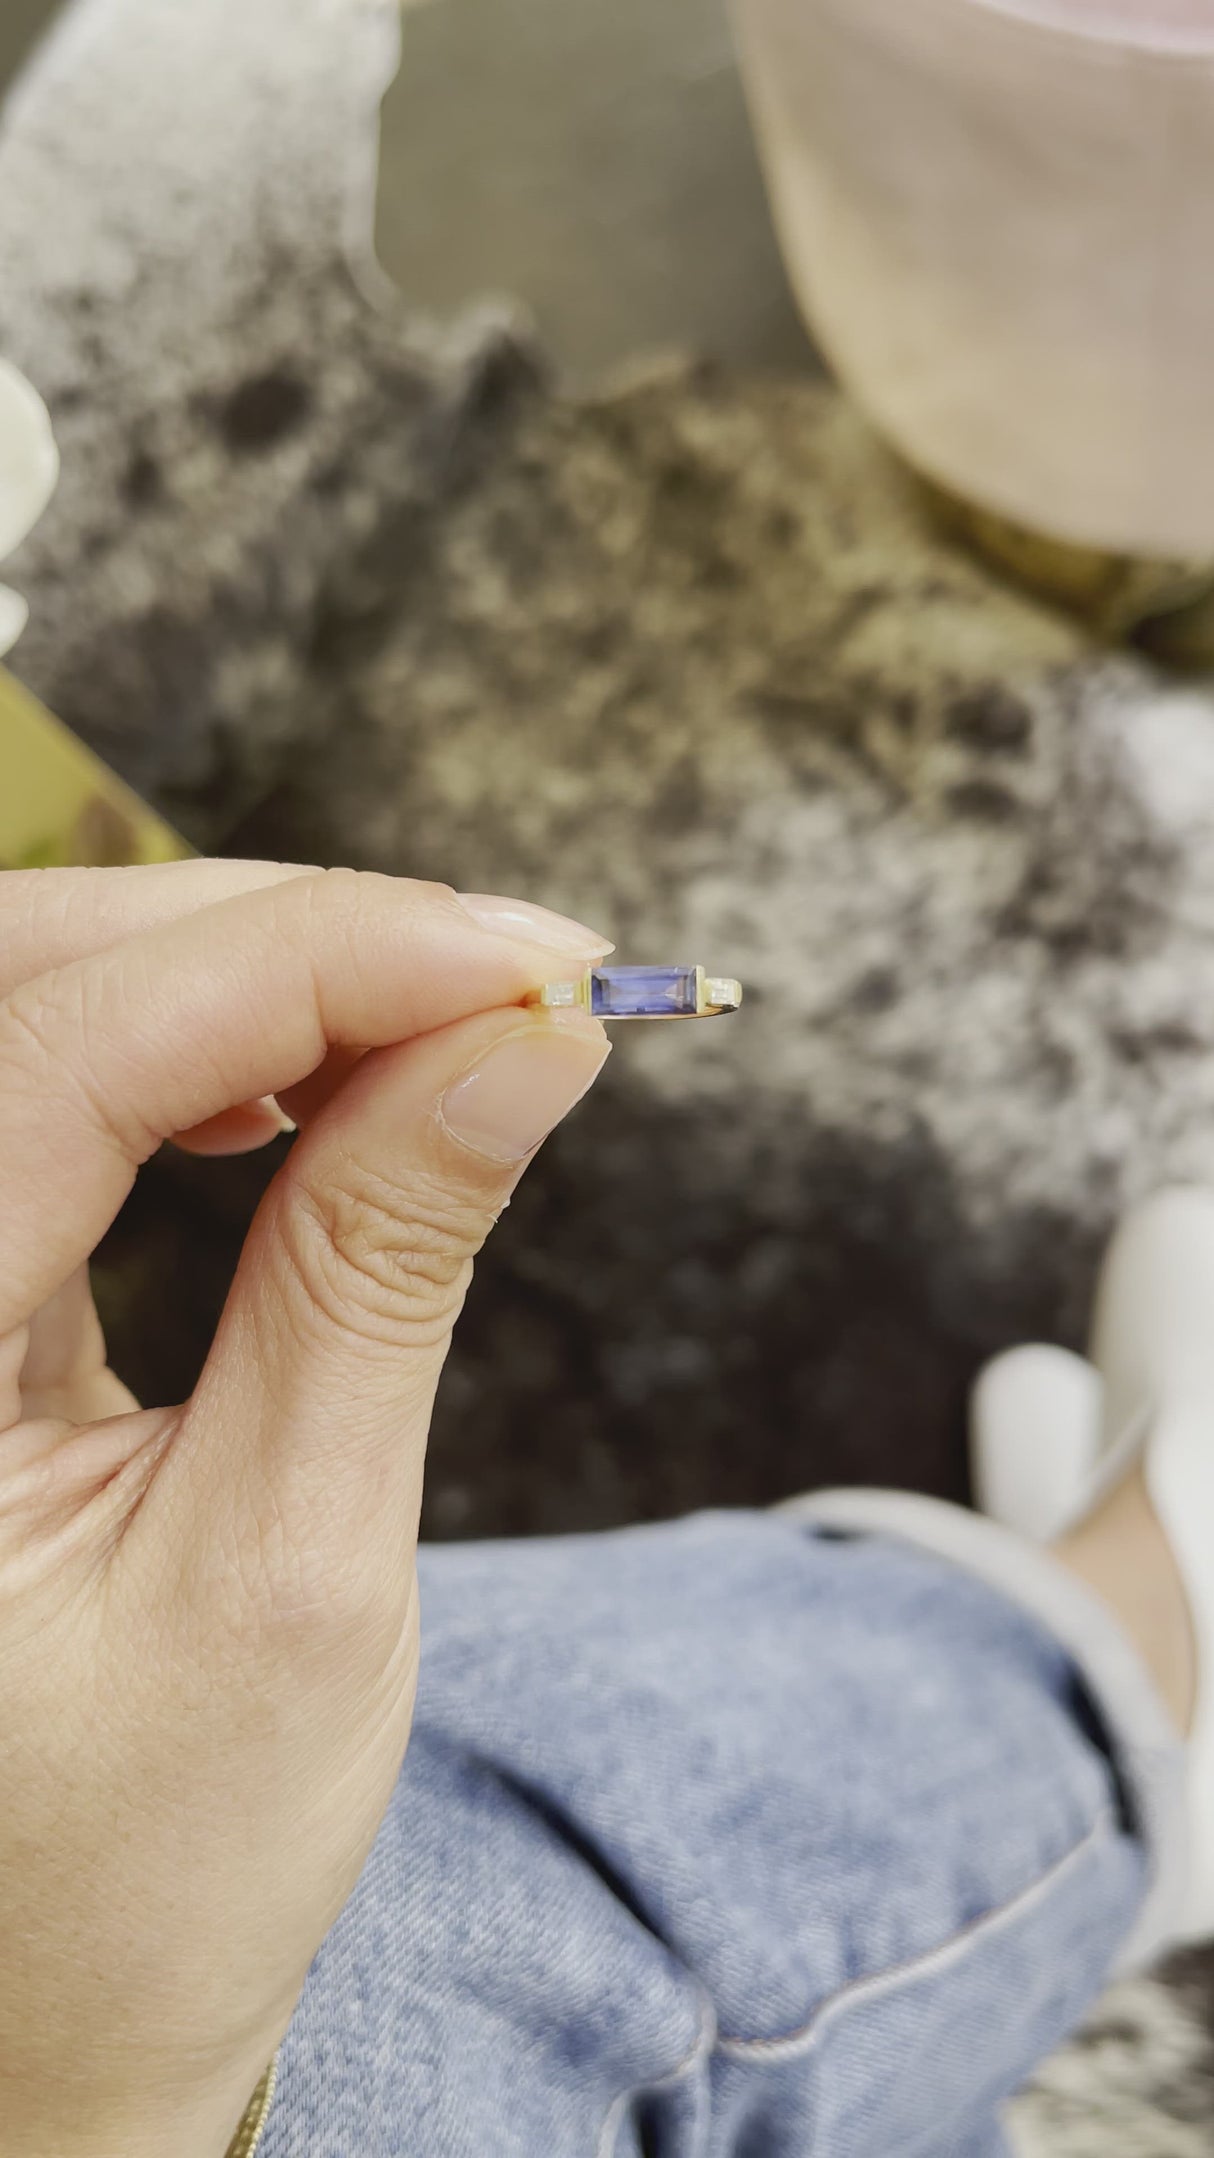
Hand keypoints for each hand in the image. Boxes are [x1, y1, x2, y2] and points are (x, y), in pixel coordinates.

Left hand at [0, 861, 609, 2157]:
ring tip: (439, 1031)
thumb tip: (520, 1046)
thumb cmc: (143, 1870)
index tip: (533, 961)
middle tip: (514, 979)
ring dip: (246, 979)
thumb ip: (386, 1269)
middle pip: (26, 981)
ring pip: (35, 1007)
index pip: (66, 1055)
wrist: (43, 2022)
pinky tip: (297, 1086)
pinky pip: (44, 1095)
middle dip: (279, 939)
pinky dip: (195, 1053)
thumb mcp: (295, 1569)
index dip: (317, 965)